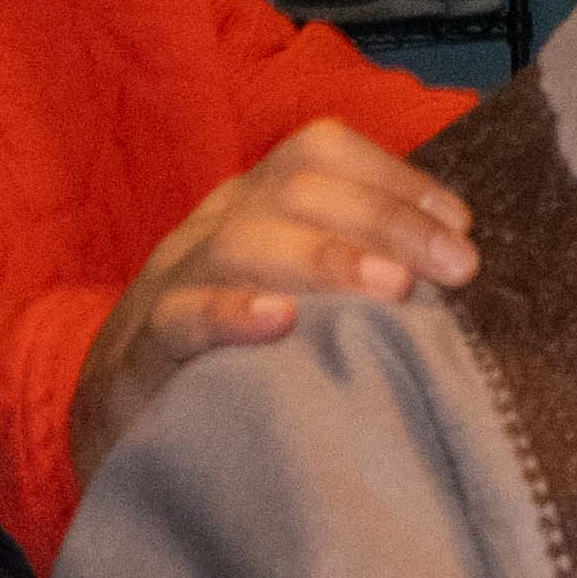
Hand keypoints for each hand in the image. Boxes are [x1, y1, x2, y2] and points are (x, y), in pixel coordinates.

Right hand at [62, 114, 474, 491]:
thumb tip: (458, 274)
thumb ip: (354, 281)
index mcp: (254, 207)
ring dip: (325, 257)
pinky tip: (279, 322)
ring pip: (240, 241)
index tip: (461, 226)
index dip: (394, 177)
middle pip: (296, 190)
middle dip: (386, 219)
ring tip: (393, 286)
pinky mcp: (141, 348)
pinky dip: (230, 312)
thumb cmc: (230, 360)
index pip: (318, 153)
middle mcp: (213, 228)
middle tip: (457, 267)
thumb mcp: (294, 303)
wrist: (115, 424)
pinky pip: (181, 316)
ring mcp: (171, 282)